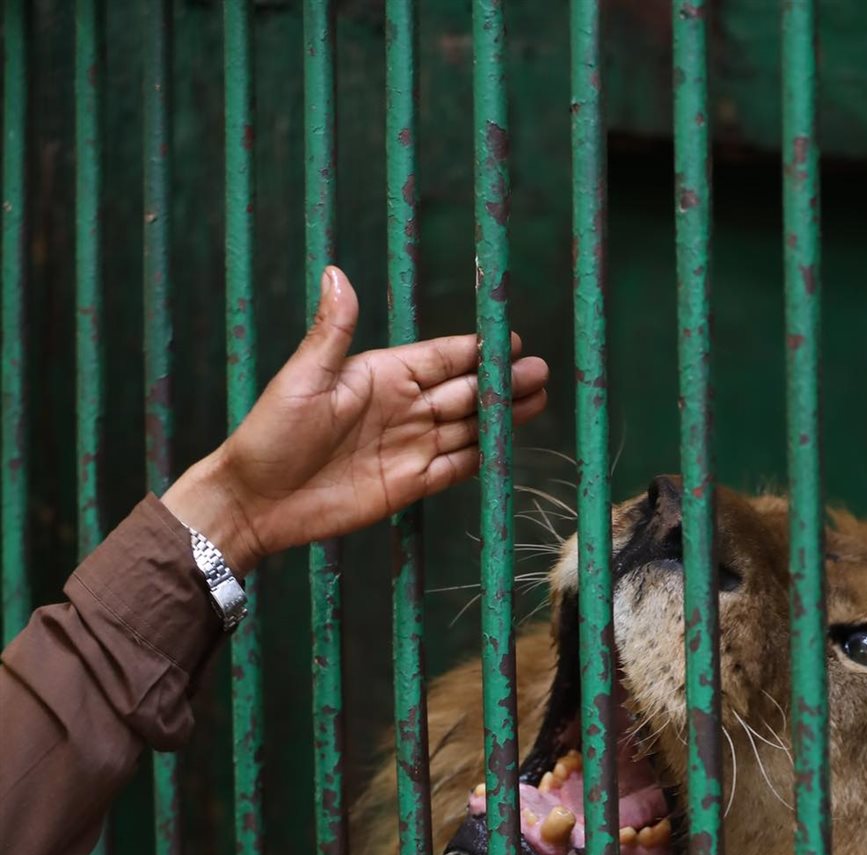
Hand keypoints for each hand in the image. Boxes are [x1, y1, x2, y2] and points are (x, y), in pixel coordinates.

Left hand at [162, 265, 548, 574]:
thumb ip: (331, 332)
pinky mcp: (408, 485)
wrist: (257, 501)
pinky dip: (482, 458)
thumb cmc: (271, 434)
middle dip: (502, 382)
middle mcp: (400, 408)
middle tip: (542, 372)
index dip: (476, 350)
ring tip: (539, 402)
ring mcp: (407, 447)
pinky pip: (454, 468)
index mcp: (380, 375)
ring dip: (501, 417)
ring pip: (466, 428)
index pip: (441, 357)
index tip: (511, 340)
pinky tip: (507, 447)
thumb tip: (335, 273)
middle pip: (464, 391)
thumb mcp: (302, 379)